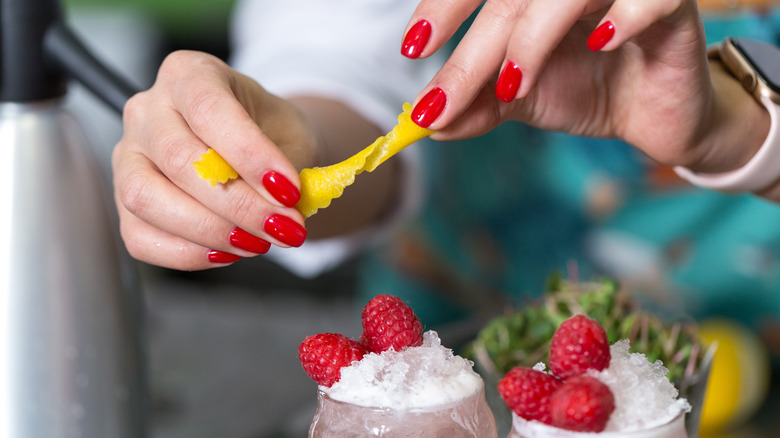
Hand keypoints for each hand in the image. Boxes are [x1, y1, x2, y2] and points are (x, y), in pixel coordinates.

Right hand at [114, 51, 312, 269]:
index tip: (289, 191)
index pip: (210, 110)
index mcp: (189, 74)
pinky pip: (140, 237)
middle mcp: (148, 108)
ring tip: (256, 242)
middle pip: (179, 159)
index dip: (251, 155)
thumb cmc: (271, 134)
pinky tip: (227, 252)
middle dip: (239, 204)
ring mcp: (128, 155)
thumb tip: (286, 211)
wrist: (258, 153)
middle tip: (283, 227)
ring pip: (147, 198)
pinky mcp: (124, 202)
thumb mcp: (293, 136)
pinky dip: (187, 253)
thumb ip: (291, 168)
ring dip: (210, 231)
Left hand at [402, 0, 767, 173]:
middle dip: (472, 51)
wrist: (657, 116)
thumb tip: (425, 123)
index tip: (412, 48)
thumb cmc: (591, 89)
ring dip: (532, 37)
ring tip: (513, 86)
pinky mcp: (674, 5)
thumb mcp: (523, 97)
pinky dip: (625, 15)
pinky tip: (602, 43)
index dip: (444, 7)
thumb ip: (478, 102)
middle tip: (441, 102)